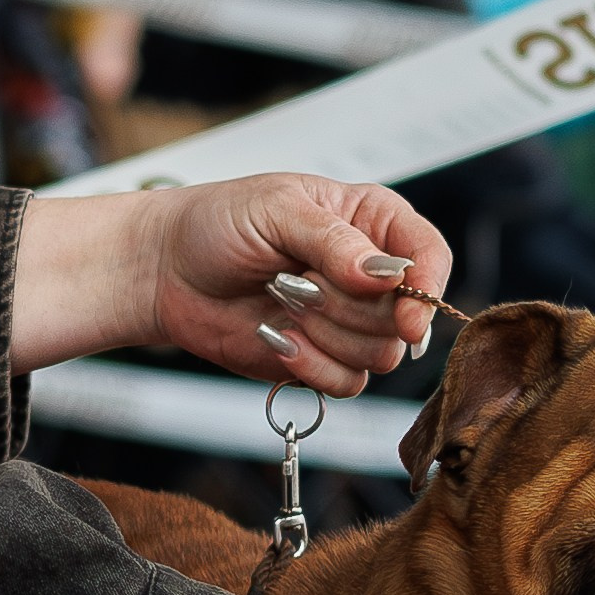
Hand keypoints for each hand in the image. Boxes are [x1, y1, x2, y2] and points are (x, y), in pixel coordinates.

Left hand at [142, 176, 452, 391]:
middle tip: (294, 279)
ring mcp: (349, 321)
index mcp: (371, 221)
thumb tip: (385, 274)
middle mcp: (370, 275)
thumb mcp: (277, 210)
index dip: (425, 288)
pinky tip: (276, 337)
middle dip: (345, 306)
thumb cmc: (218, 223)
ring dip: (324, 334)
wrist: (166, 271)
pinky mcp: (324, 359)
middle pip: (404, 316)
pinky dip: (310, 366)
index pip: (429, 255)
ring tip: (280, 300)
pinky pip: (347, 383)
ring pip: (379, 355)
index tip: (405, 313)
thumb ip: (335, 241)